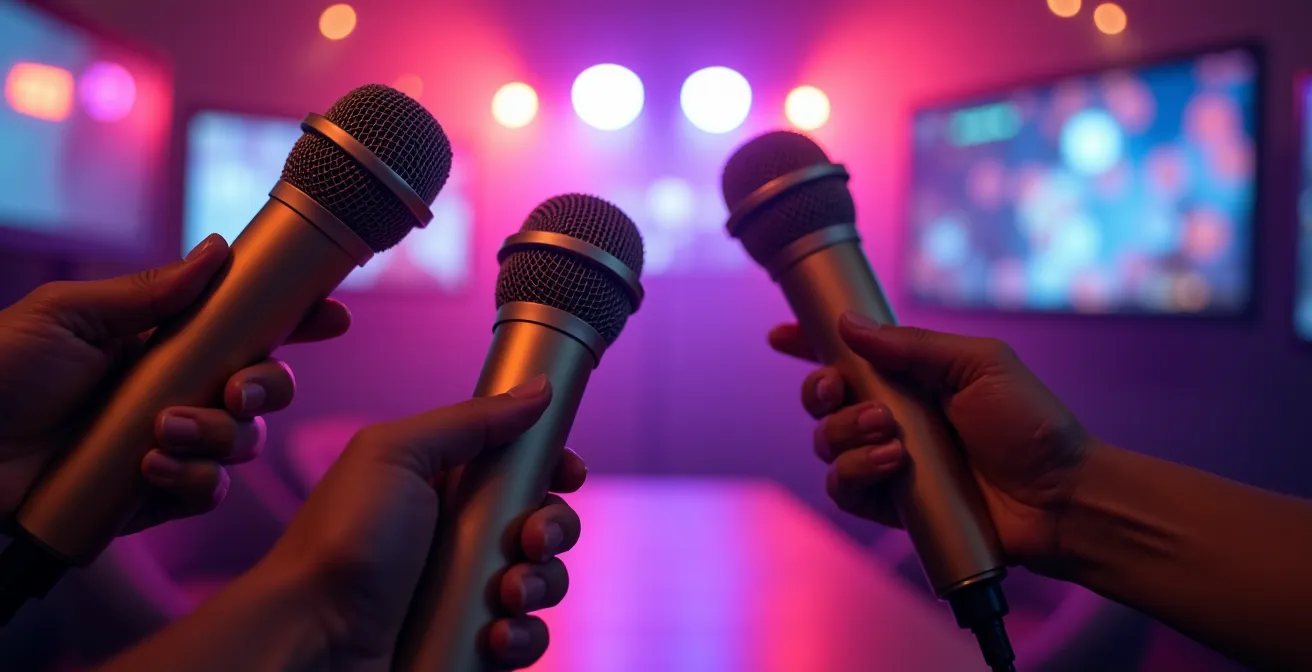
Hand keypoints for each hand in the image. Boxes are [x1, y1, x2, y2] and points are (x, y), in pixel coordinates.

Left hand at [0, 233, 350, 531]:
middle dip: (268, 387)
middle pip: (264, 389)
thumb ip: (148, 291)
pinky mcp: (150, 496)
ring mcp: (168, 444)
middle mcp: (177, 392)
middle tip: (235, 389)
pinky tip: (151, 466)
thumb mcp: (69, 314)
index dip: (295, 324)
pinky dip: (194, 480)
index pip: (246, 331)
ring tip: (161, 431)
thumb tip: (218, 249)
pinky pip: (207, 492)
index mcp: (164, 344)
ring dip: (218, 436)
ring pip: (242, 442)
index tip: (329, 318)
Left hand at [258, 375, 583, 668]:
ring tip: (509, 595)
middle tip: (530, 540)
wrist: (307, 637)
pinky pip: (526, 639)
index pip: (523, 469)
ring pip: (544, 583)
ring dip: (543, 585)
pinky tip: (497, 636)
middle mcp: (462, 538)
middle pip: (544, 524)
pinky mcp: (473, 644)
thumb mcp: (397, 455)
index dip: (554, 469)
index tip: (568, 474)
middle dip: (554, 530)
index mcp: (446, 486)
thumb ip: (470, 420)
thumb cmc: (340, 542)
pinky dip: (524, 637)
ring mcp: (468, 594)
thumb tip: (539, 390)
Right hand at [769, 312, 1096, 568]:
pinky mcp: (890, 505)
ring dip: (845, 434)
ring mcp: (887, 462)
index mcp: (911, 378)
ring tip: (891, 435)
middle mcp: (892, 417)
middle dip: (820, 392)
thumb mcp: (978, 364)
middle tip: (845, 392)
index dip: (807, 346)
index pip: (847, 357)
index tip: (781, 336)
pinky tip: (893, 466)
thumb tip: (848, 324)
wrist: (1059, 496)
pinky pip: (843, 489)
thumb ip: (912, 346)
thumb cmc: (1031, 424)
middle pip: (822, 401)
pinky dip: (856, 473)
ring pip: (826, 444)